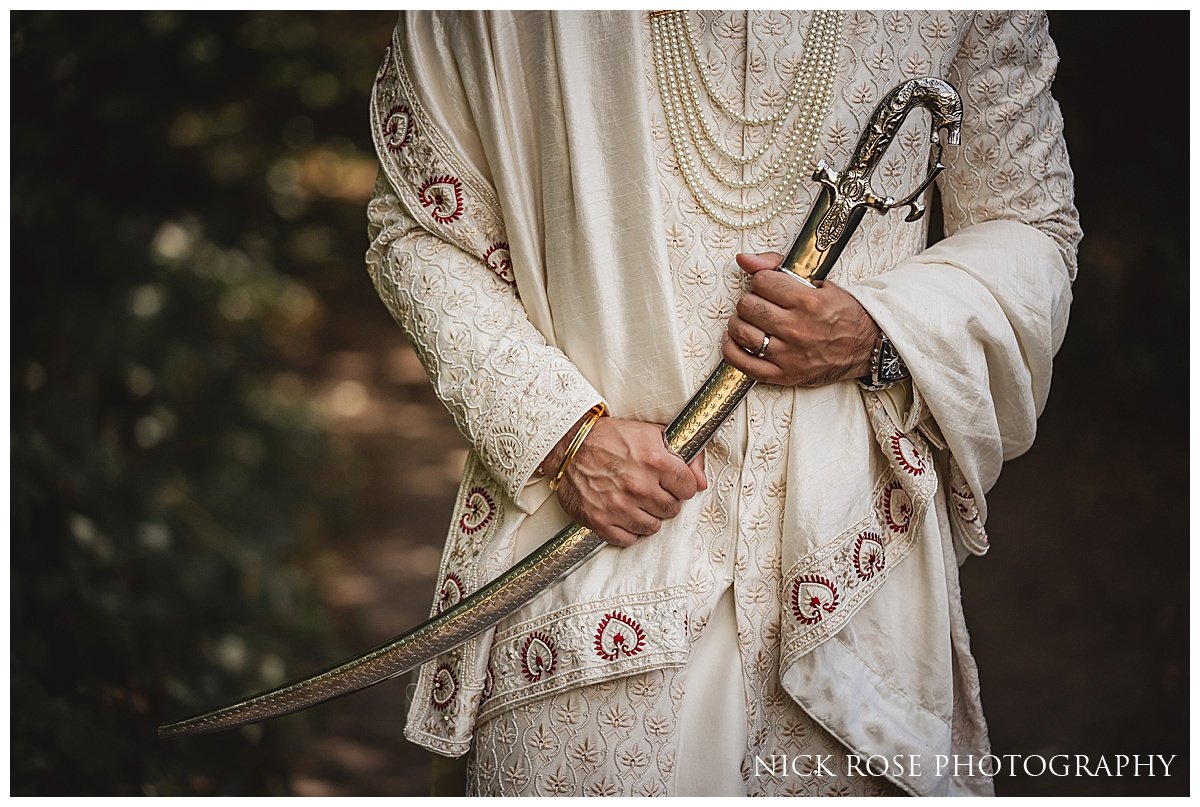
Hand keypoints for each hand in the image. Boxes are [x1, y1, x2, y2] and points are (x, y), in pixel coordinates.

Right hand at [540, 416, 706, 546]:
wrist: (569, 445)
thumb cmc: (610, 438)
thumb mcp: (651, 434)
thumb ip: (684, 456)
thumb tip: (702, 482)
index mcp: (654, 461)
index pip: (688, 488)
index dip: (681, 484)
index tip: (671, 482)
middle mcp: (638, 486)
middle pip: (672, 509)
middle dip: (665, 500)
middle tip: (651, 490)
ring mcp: (619, 506)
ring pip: (653, 527)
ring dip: (647, 516)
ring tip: (636, 502)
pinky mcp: (601, 521)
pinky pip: (628, 540)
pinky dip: (627, 530)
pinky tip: (623, 514)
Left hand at [722, 251, 880, 386]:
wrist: (867, 347)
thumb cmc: (844, 315)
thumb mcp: (820, 283)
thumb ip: (779, 268)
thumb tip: (744, 260)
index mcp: (808, 302)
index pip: (761, 282)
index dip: (761, 280)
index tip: (767, 285)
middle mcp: (797, 329)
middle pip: (748, 306)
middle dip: (750, 299)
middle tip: (759, 302)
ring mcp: (789, 354)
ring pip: (742, 332)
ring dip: (739, 322)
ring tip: (749, 320)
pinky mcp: (785, 374)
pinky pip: (744, 364)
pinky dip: (732, 350)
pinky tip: (734, 340)